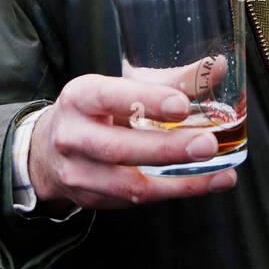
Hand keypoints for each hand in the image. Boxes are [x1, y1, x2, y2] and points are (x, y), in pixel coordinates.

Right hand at [28, 68, 237, 210]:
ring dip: (178, 180)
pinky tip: (206, 183)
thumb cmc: (98, 111)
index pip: (110, 96)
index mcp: (80, 97)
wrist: (49, 151)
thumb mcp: (124, 86)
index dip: (146, 100)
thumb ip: (171, 80)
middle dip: (167, 149)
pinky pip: (136, 200)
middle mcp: (73, 136)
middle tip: (207, 144)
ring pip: (129, 184)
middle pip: (119, 148)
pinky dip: (175, 191)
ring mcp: (79, 172)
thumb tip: (218, 68)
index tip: (182, 105)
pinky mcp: (93, 198)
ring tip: (218, 171)